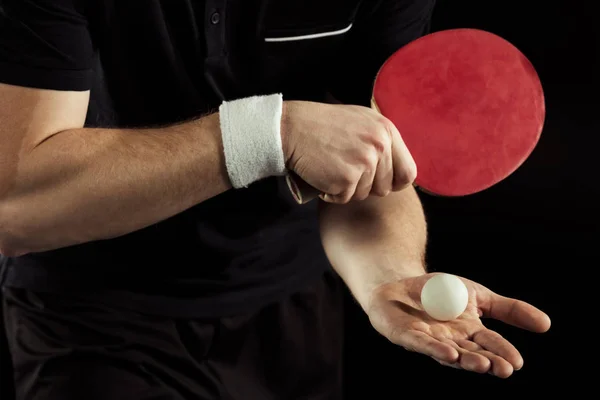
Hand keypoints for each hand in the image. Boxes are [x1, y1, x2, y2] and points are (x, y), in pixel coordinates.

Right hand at [281, 101, 415, 203]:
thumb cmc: (321, 125)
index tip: (378, 183)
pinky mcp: (346, 178)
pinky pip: (344, 198)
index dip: (394, 183)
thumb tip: (397, 166)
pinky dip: (331, 194)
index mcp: (387, 130)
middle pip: (385, 188)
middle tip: (344, 173)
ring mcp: (364, 162)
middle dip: (365, 187)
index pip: (408, 172)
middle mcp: (380, 145)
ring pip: (364, 194)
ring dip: (346, 190)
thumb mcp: (360, 120)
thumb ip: (381, 139)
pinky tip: (321, 177)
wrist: (291, 128)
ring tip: (330, 170)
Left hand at [366, 273, 550, 377]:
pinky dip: (434, 349)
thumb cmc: (441, 292)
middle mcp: (451, 341)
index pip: (490, 345)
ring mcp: (428, 340)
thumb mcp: (478, 295)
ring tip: (481, 364)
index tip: (516, 363)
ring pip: (448, 353)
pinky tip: (448, 354)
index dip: (502, 353)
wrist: (401, 281)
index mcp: (470, 333)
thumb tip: (547, 324)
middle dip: (487, 362)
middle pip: (472, 354)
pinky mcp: (407, 336)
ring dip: (464, 360)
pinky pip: (421, 344)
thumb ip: (509, 309)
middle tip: (503, 369)